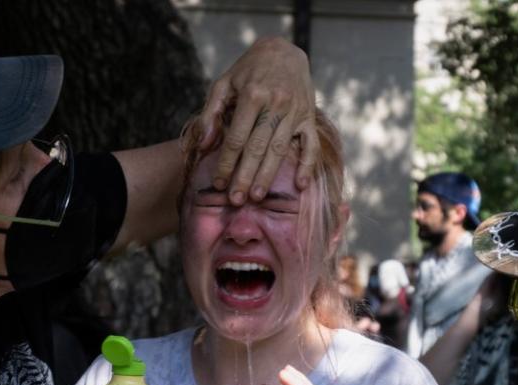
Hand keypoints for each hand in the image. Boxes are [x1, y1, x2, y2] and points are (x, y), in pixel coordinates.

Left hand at [198, 36, 317, 202]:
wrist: (284, 52)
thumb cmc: (249, 72)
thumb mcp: (224, 84)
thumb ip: (211, 112)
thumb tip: (206, 143)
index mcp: (252, 95)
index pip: (237, 138)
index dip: (226, 163)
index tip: (219, 183)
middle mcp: (275, 104)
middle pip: (257, 148)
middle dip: (245, 176)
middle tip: (236, 200)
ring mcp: (295, 112)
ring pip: (280, 150)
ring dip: (268, 176)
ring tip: (257, 197)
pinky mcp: (309, 117)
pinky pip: (311, 145)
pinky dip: (307, 165)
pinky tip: (301, 185)